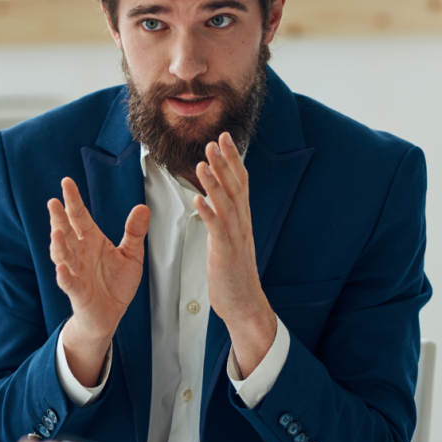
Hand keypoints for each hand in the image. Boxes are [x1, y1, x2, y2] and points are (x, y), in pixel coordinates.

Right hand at [48, 177, 148, 385]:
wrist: (110, 314)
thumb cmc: (115, 284)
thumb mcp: (131, 255)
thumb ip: (134, 233)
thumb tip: (142, 207)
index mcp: (92, 240)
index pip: (80, 217)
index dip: (73, 200)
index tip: (66, 183)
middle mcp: (80, 253)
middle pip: (66, 232)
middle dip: (59, 218)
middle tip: (54, 202)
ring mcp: (76, 272)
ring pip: (63, 255)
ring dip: (58, 245)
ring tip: (56, 233)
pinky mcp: (77, 291)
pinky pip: (69, 283)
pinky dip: (64, 276)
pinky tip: (62, 269)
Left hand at [194, 132, 277, 374]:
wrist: (244, 303)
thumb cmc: (234, 273)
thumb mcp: (231, 238)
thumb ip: (226, 217)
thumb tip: (217, 198)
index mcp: (242, 219)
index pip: (239, 182)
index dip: (232, 159)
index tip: (224, 138)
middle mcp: (241, 223)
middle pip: (235, 187)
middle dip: (224, 162)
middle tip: (214, 140)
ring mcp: (235, 237)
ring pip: (226, 204)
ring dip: (214, 183)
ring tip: (202, 163)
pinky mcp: (225, 252)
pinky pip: (216, 229)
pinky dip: (207, 213)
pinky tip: (197, 199)